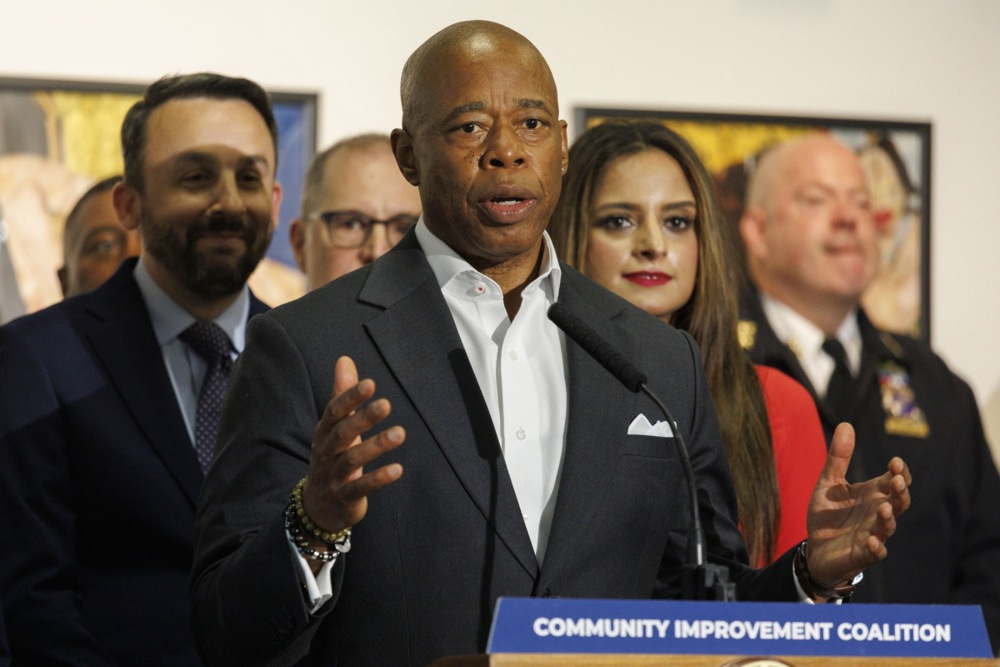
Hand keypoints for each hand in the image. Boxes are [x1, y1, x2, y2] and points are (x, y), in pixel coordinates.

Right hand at [301, 356, 404, 545]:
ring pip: (352, 459)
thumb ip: (342, 395)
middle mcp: (326, 452)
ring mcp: (333, 476)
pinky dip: (378, 478)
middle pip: (342, 433)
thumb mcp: (335, 428)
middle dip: (363, 418)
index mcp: (324, 433)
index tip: (370, 384)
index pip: (334, 411)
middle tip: (386, 404)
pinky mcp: (344, 497)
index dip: (350, 397)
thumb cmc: (333, 458)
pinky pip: (360, 487)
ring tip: (400, 433)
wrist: (318, 508)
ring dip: (376, 446)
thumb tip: (345, 359)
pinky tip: (398, 469)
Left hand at [804, 422, 911, 593]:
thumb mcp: (828, 483)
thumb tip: (846, 424)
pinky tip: (872, 541)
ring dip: (888, 518)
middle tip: (896, 480)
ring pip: (889, 526)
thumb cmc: (828, 516)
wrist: (814, 548)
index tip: (895, 462)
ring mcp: (873, 534)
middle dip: (900, 492)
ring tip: (884, 509)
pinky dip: (876, 548)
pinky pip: (875, 553)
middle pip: (899, 502)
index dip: (899, 472)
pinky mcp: (863, 555)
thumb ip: (837, 458)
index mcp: (873, 495)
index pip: (895, 481)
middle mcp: (877, 514)